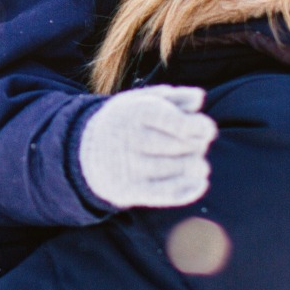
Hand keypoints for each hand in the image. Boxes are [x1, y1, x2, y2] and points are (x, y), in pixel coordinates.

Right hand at [77, 84, 216, 208]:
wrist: (83, 152)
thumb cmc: (124, 122)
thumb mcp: (141, 100)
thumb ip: (172, 97)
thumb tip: (199, 99)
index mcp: (134, 111)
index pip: (181, 124)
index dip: (201, 127)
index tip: (206, 129)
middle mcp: (129, 138)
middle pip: (183, 146)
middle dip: (198, 146)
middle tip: (198, 145)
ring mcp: (128, 166)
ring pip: (179, 168)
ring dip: (196, 166)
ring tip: (197, 163)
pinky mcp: (129, 189)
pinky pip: (166, 193)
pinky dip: (189, 190)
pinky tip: (201, 183)